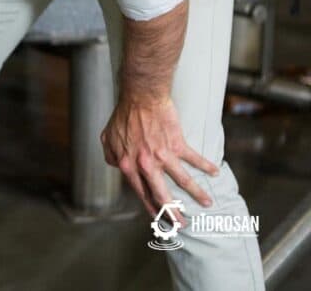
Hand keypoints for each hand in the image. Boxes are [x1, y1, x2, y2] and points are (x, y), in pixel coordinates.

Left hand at [100, 97, 218, 217]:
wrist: (140, 97)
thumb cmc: (122, 115)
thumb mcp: (107, 138)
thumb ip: (110, 155)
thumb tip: (113, 165)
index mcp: (128, 166)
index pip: (141, 193)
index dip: (150, 207)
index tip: (158, 218)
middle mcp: (146, 165)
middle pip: (162, 195)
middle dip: (173, 212)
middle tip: (182, 224)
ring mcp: (163, 156)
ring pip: (183, 181)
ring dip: (197, 194)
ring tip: (208, 203)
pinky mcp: (177, 144)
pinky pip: (195, 159)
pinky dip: (206, 166)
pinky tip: (215, 173)